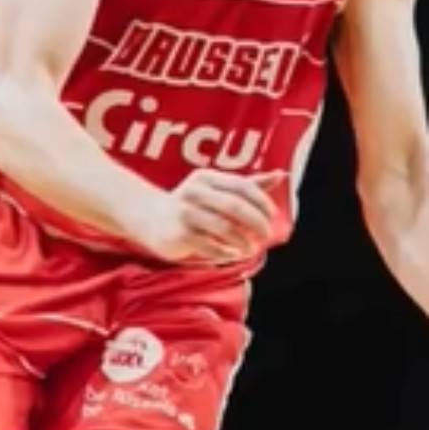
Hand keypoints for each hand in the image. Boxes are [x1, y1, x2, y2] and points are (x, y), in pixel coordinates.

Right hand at [140, 168, 283, 263]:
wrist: (149, 217)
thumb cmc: (190, 203)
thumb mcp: (216, 189)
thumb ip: (248, 184)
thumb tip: (280, 175)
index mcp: (206, 177)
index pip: (242, 186)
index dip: (261, 201)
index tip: (271, 216)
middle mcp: (194, 191)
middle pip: (235, 206)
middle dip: (256, 223)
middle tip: (266, 234)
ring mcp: (185, 213)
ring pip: (225, 228)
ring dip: (243, 242)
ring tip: (250, 249)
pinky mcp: (179, 234)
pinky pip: (211, 246)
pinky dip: (226, 253)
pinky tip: (232, 254)